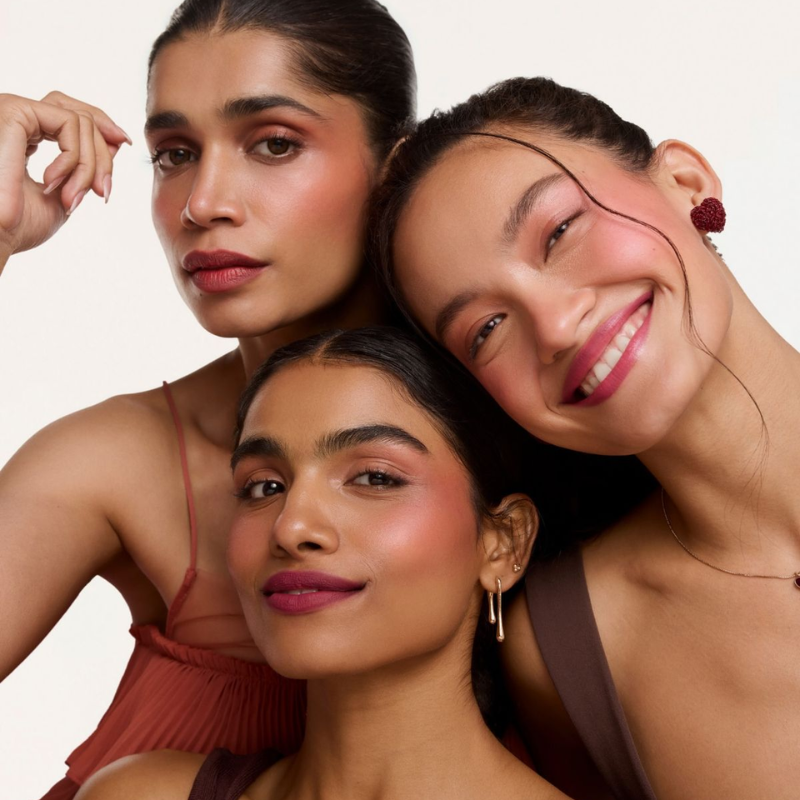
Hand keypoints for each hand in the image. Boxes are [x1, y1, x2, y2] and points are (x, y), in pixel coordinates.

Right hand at [0, 91, 130, 266]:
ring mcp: (15, 111)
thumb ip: (86, 168)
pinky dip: (73, 158)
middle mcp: (18, 118)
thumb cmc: (20, 224)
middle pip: (79, 114)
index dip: (102, 132)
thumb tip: (116, 142)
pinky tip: (53, 182)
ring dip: (88, 166)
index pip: (71, 118)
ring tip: (71, 197)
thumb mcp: (64, 194)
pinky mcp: (15, 110)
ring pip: (80, 120)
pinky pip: (68, 123)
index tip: (124, 146)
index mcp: (25, 134)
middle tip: (104, 191)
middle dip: (103, 152)